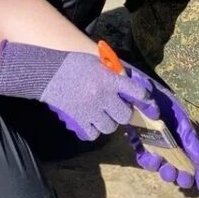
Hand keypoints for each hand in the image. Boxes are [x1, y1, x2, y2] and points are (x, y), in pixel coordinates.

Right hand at [0, 40, 154, 140]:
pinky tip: (88, 122)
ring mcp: (90, 109)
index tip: (152, 109)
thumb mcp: (96, 63)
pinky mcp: (78, 120)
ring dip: (107, 122)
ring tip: (99, 114)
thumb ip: (112, 75)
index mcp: (109, 79)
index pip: (137, 93)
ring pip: (110, 127)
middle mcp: (103, 96)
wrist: (46, 72)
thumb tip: (126, 86)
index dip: (147, 102)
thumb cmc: (71, 64)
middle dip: (122, 113)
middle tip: (116, 109)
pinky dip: (92, 130)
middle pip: (125, 115)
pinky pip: (93, 134)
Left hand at [121, 63, 198, 192]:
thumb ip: (159, 108)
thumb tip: (160, 119)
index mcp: (177, 117)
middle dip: (185, 171)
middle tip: (183, 181)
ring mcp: (154, 134)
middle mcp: (169, 128)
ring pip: (164, 158)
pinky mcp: (140, 137)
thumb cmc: (137, 84)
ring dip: (167, 169)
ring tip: (166, 172)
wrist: (118, 80)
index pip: (193, 143)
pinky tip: (145, 159)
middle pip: (182, 155)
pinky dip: (146, 160)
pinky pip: (145, 153)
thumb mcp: (150, 91)